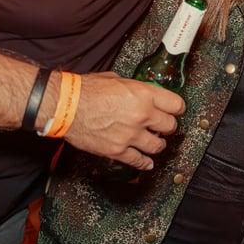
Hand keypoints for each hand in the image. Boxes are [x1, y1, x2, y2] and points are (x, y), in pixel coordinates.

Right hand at [61, 72, 185, 170]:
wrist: (66, 106)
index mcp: (144, 95)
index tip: (176, 111)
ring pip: (158, 146)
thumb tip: (144, 94)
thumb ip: (136, 89)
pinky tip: (147, 163)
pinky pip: (138, 161)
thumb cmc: (87, 90)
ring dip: (158, 144)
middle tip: (164, 126)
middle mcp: (142, 115)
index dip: (177, 108)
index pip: (176, 105)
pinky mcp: (117, 150)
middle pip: (170, 126)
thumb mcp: (118, 80)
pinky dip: (144, 163)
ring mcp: (131, 135)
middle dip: (168, 126)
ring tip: (155, 142)